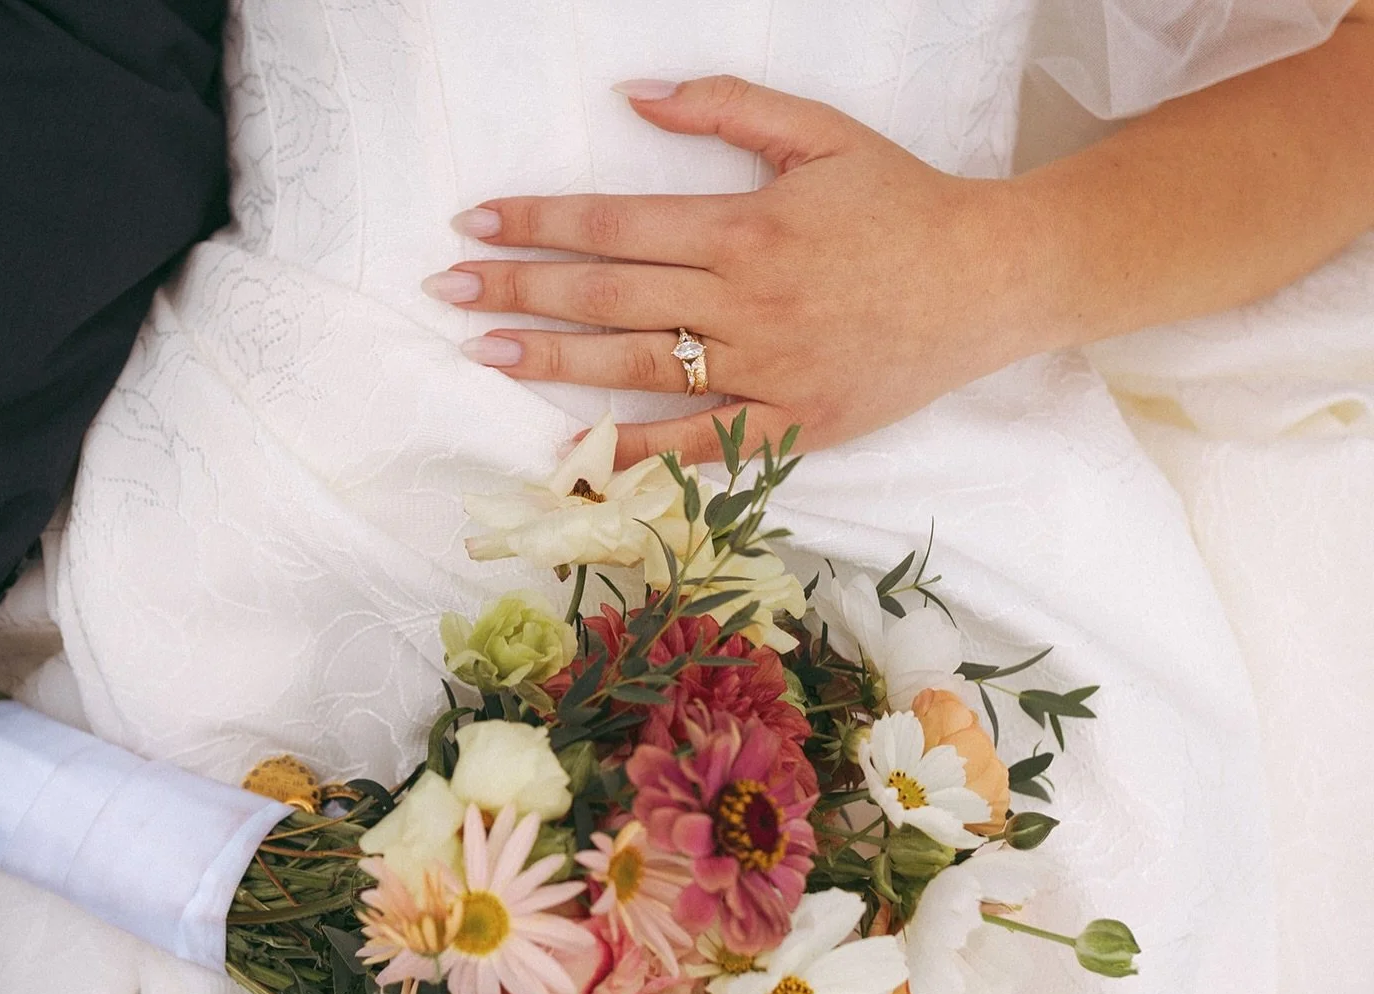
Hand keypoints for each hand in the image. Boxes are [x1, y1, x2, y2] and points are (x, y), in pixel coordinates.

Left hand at [423, 76, 1055, 467]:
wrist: (987, 283)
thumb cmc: (903, 205)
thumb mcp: (821, 133)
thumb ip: (726, 108)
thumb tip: (634, 94)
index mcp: (742, 227)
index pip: (613, 223)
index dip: (536, 222)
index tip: (473, 225)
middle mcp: (741, 301)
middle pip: (606, 296)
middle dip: (518, 291)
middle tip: (448, 293)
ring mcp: (762, 370)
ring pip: (636, 368)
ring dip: (551, 363)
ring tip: (483, 353)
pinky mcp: (788, 426)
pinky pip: (696, 447)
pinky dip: (633, 456)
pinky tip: (572, 456)